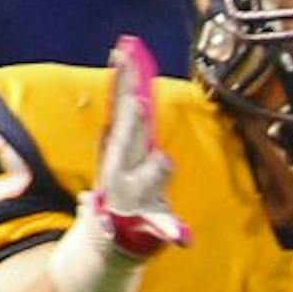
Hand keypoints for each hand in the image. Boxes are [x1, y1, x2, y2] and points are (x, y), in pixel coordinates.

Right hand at [86, 35, 189, 257]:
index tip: (123, 55)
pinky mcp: (150, 221)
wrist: (112, 233)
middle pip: (129, 140)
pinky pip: (163, 226)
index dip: (123, 83)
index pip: (122, 108)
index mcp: (122, 148)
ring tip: (163, 159)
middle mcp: (124, 168)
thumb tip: (126, 59)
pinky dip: (170, 231)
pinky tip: (180, 236)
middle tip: (137, 104)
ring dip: (155, 171)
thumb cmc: (125, 180)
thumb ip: (127, 107)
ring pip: (148, 180)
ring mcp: (136, 195)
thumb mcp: (123, 145)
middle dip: (133, 124)